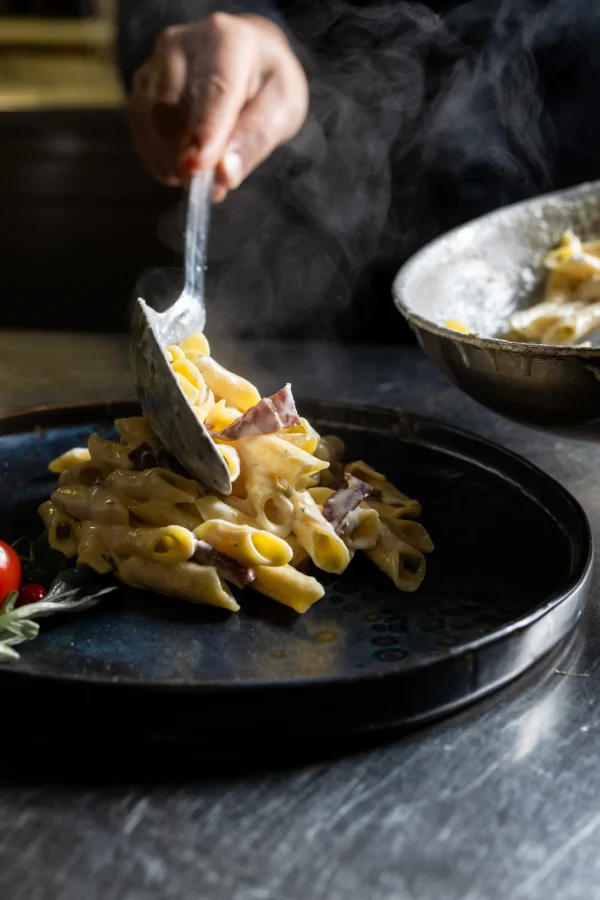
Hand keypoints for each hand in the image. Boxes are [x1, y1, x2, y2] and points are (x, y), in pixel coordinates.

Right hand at [127, 13, 308, 200]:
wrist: (247, 61)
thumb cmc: (267, 84)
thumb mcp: (282, 109)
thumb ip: (255, 140)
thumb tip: (224, 174)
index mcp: (226, 39)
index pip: (211, 90)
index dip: (203, 132)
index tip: (198, 167)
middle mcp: (181, 43)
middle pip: (170, 109)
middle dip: (186, 155)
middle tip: (213, 186)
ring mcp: (154, 62)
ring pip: (149, 123)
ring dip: (172, 160)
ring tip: (203, 172)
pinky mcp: (141, 85)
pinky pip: (141, 130)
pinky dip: (160, 157)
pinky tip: (183, 161)